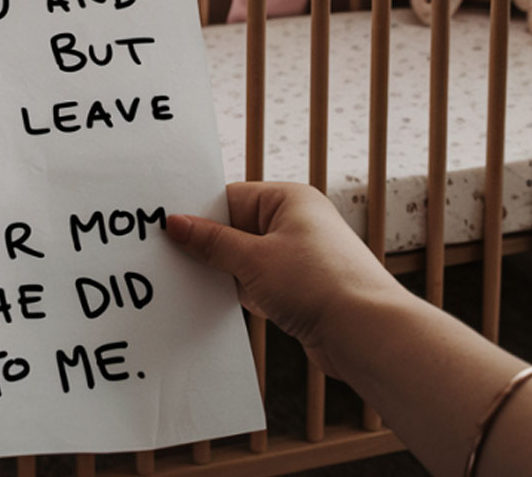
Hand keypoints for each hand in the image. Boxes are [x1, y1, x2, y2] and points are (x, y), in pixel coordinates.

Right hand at [166, 182, 403, 375]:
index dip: (198, 214)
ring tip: (190, 282)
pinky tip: (216, 302)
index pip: (230, 197)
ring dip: (223, 272)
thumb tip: (176, 223)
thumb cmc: (320, 284)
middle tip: (169, 257)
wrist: (366, 334)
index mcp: (289, 199)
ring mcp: (298, 256)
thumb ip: (212, 242)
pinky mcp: (299, 287)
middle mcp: (296, 222)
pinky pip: (257, 282)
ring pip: (244, 258)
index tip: (165, 229)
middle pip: (236, 228)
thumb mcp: (254, 259)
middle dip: (208, 246)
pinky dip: (239, 291)